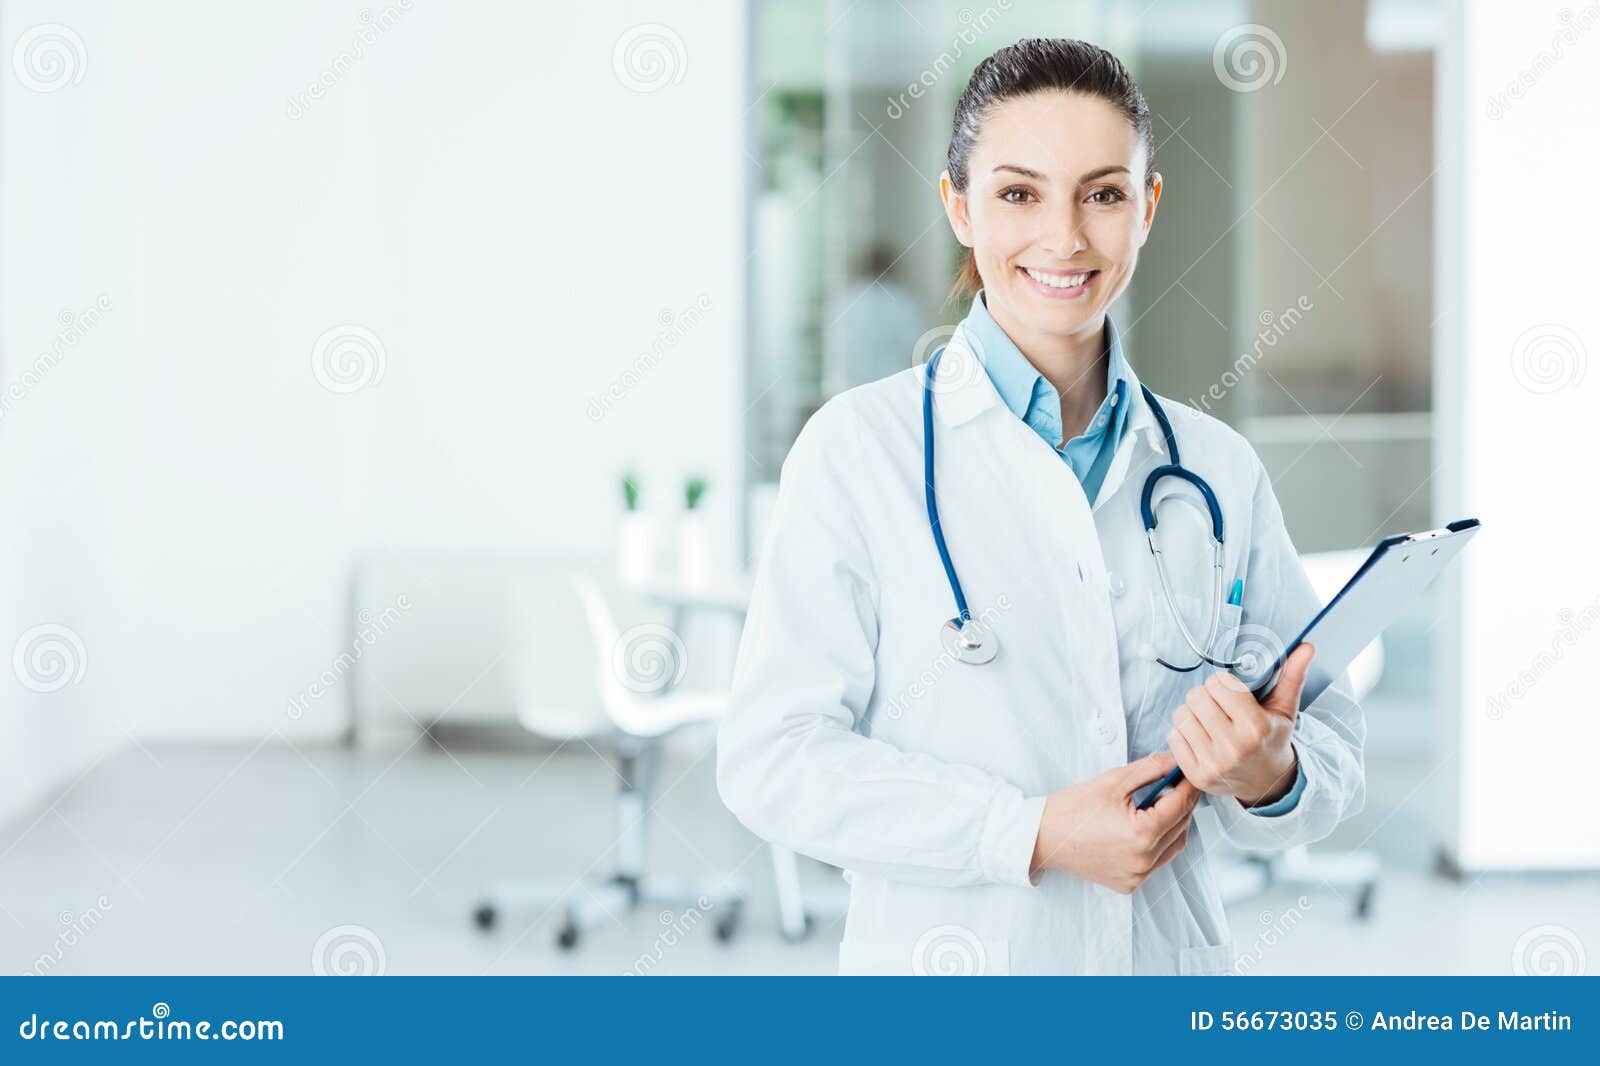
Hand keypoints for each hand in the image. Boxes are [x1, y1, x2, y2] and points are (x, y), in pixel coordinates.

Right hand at [1030, 752, 1199, 893]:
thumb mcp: (1113, 781)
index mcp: (1142, 833)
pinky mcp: (1130, 884)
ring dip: (1174, 824)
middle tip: (1177, 784)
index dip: (1189, 785)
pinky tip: (1147, 828)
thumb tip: (1174, 761)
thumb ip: (1150, 769)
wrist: (1042, 838)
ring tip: (1163, 804)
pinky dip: (1159, 844)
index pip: (1181, 804)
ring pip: (1174, 846)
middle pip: (1181, 825)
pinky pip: (1157, 862)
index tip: (1190, 773)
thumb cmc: (1072, 809)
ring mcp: (1137, 875)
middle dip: (1183, 802)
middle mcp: (1144, 859)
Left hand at [1167, 643, 1315, 807]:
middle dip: (1205, 696)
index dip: (1222, 684)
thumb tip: (1307, 647)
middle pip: (1196, 697)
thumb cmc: (1272, 739)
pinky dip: (1184, 733)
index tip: (1230, 693)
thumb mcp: (1285, 709)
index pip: (1218, 684)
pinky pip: (1173, 736)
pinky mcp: (1197, 775)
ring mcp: (1213, 764)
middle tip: (1218, 706)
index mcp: (1256, 727)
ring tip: (1209, 721)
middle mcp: (1233, 747)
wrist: (1267, 781)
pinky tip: (1201, 738)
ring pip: (1182, 715)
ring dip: (1193, 714)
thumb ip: (1293, 676)